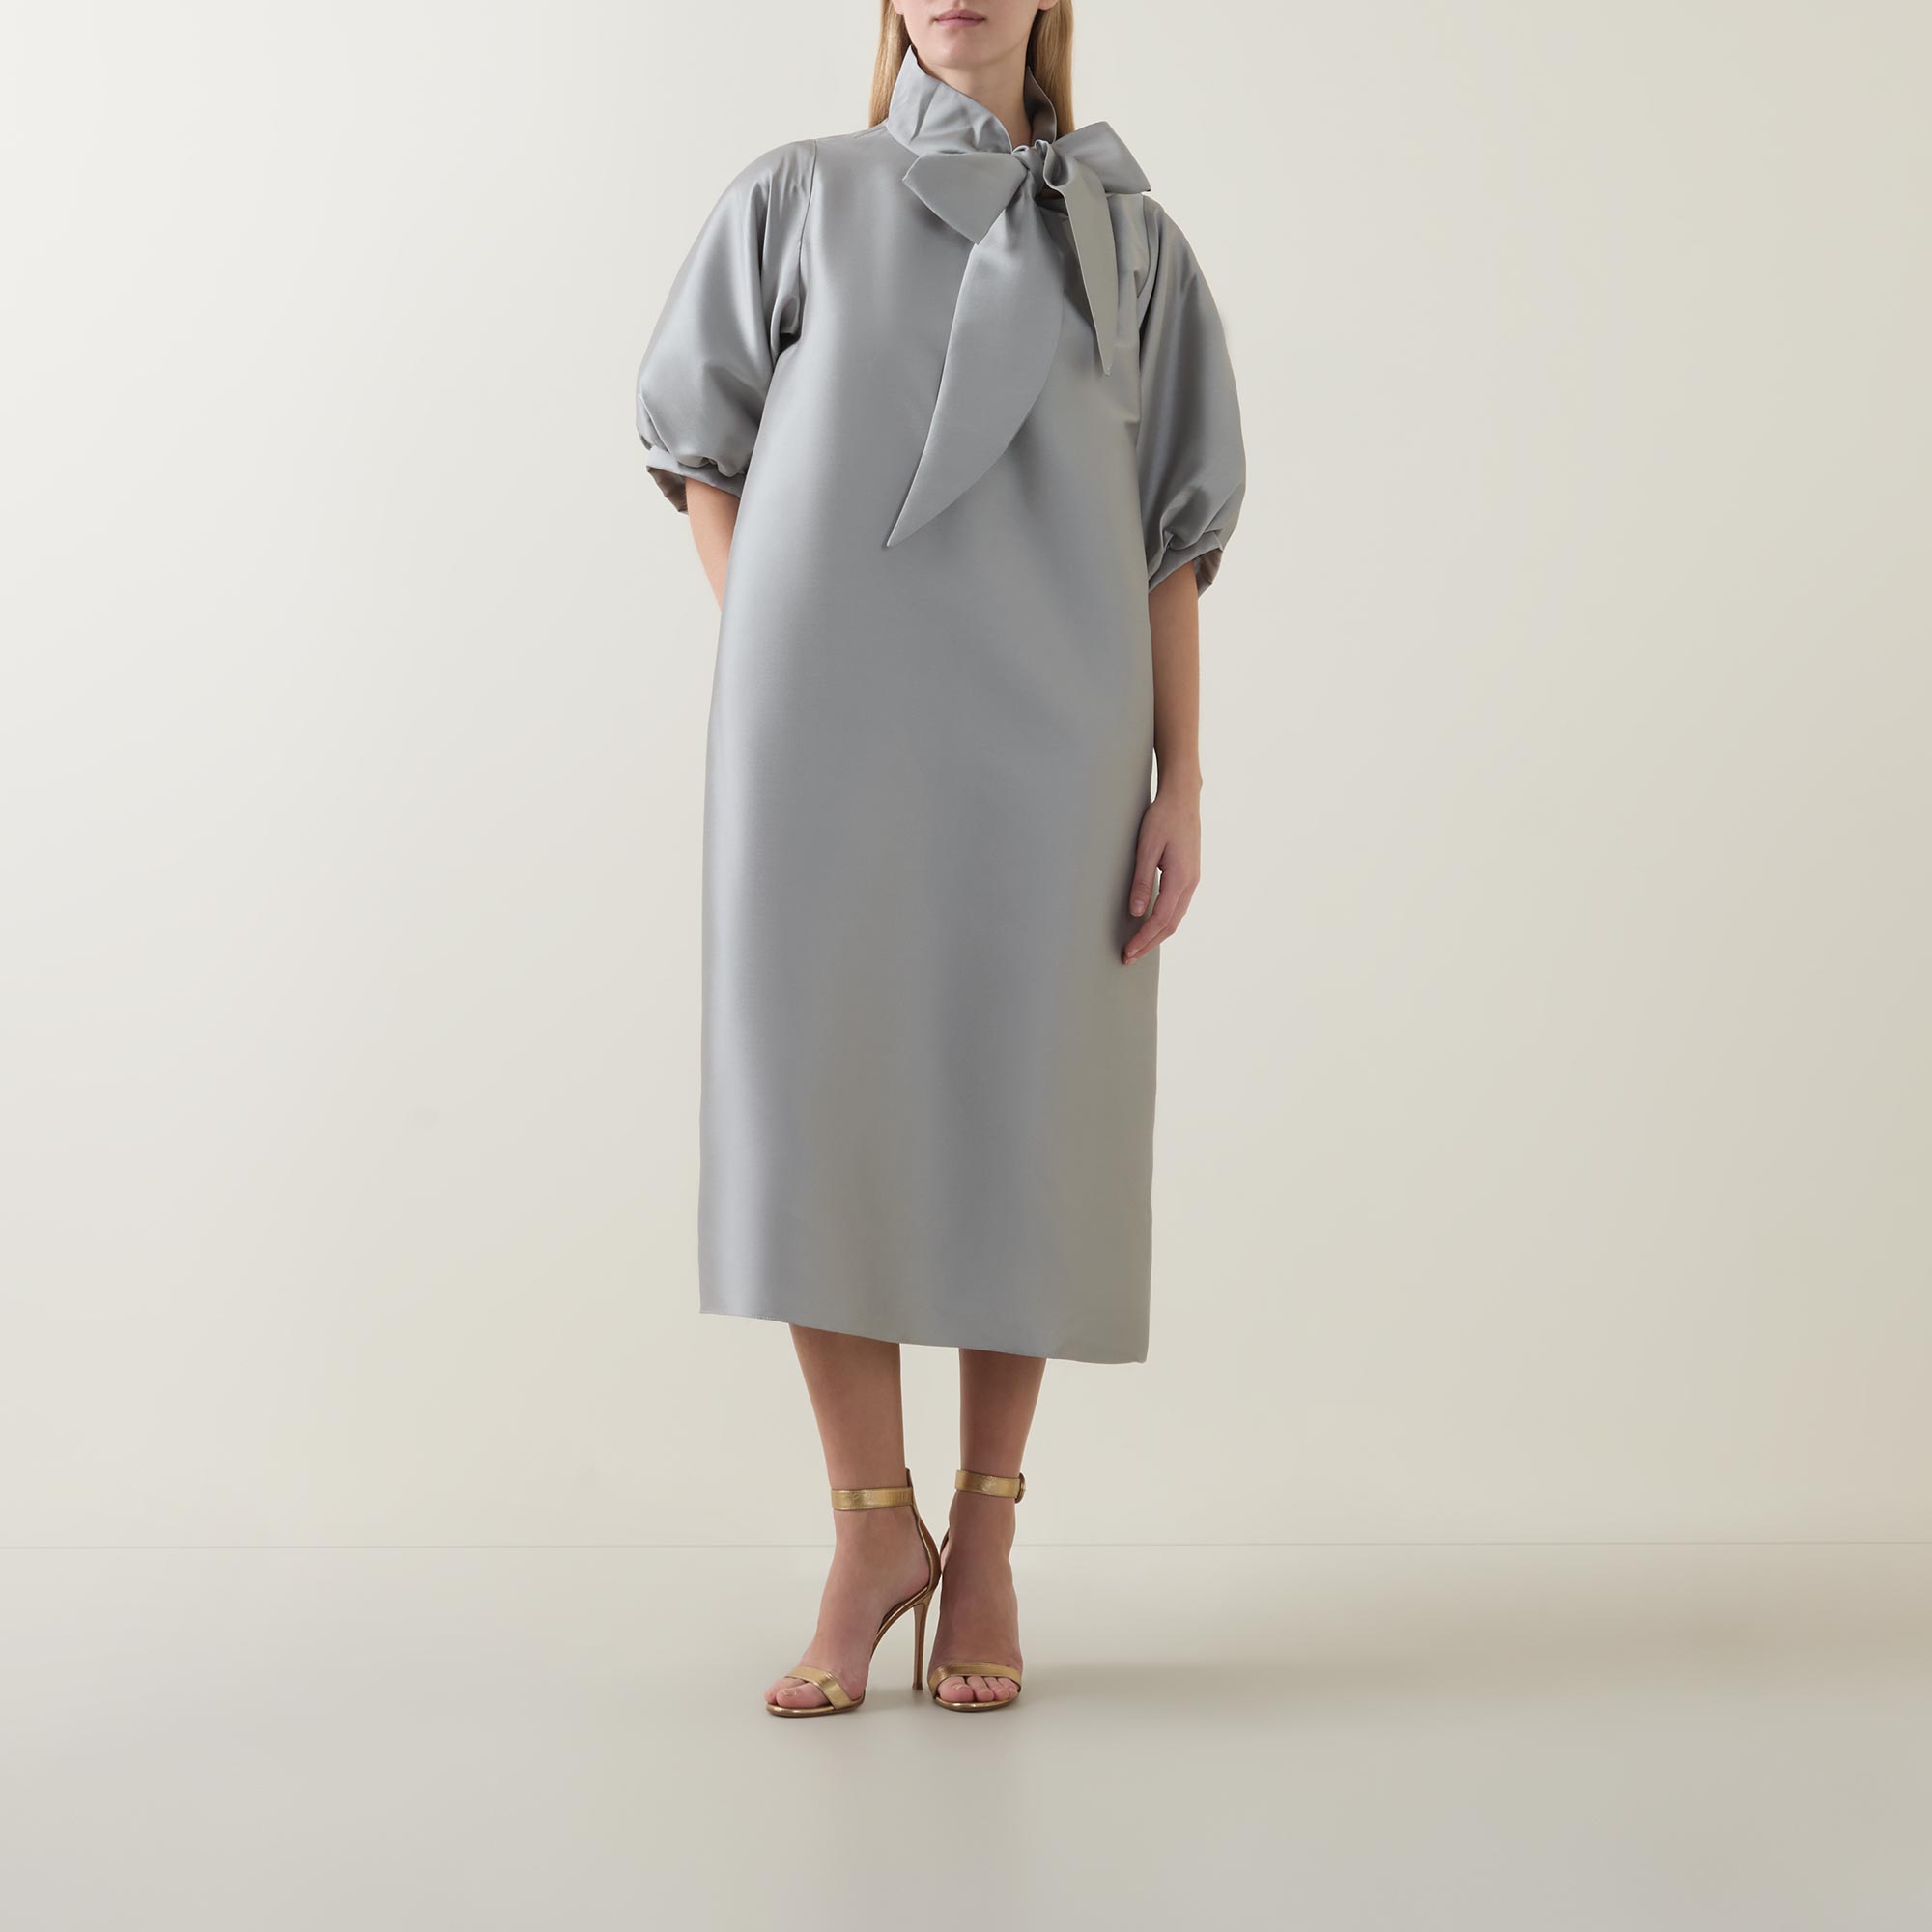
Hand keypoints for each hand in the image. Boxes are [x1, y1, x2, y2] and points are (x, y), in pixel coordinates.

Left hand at [1123, 783, 1200, 963]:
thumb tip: (1136, 912)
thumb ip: (1142, 881)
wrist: (1183, 799)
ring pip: (1176, 918)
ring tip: (1138, 946)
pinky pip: (1178, 907)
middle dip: (1149, 944)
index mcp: (1180, 878)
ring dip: (1157, 935)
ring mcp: (1192, 880)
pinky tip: (1153, 924)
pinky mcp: (1189, 875)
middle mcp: (1190, 883)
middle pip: (1170, 925)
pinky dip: (1164, 922)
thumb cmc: (1163, 818)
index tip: (1128, 951)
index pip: (1160, 919)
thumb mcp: (1147, 848)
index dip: (1143, 939)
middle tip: (1129, 957)